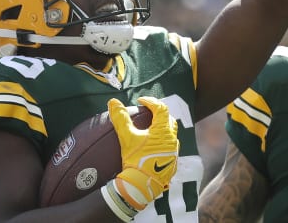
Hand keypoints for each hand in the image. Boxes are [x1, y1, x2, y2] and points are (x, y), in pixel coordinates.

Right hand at [107, 97, 178, 211]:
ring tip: (150, 129)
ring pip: (172, 135)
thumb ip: (120, 118)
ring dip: (163, 129)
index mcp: (163, 131)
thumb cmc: (135, 160)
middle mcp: (172, 139)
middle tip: (148, 113)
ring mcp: (174, 152)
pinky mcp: (173, 162)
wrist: (142, 185)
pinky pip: (171, 148)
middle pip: (169, 120)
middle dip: (160, 114)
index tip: (140, 101)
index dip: (151, 101)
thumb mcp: (127, 138)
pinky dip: (163, 143)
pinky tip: (154, 147)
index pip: (161, 108)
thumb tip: (113, 102)